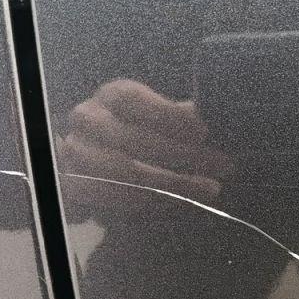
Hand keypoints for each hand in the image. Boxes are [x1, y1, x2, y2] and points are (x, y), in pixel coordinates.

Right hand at [57, 79, 228, 199]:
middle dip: (185, 155)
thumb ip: (179, 117)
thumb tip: (209, 115)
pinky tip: (182, 203)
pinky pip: (117, 198)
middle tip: (222, 166)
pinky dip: (154, 202)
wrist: (95, 159)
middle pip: (136, 139)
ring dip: (175, 183)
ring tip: (210, 188)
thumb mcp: (159, 117)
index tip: (204, 132)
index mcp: (112, 95)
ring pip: (128, 172)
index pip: (136, 101)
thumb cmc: (140, 133)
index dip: (169, 116)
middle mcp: (88, 120)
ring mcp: (77, 154)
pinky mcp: (75, 186)